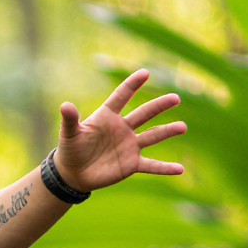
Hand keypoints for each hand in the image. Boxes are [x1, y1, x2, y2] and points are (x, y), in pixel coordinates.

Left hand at [52, 69, 186, 191]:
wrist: (73, 173)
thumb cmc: (71, 150)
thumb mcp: (69, 134)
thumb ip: (70, 120)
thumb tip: (65, 105)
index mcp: (108, 116)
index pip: (121, 96)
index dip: (132, 85)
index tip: (145, 73)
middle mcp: (123, 128)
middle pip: (144, 113)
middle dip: (159, 105)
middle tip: (175, 98)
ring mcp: (129, 146)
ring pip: (152, 136)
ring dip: (167, 131)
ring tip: (182, 127)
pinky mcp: (131, 164)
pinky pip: (151, 165)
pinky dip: (165, 168)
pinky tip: (180, 169)